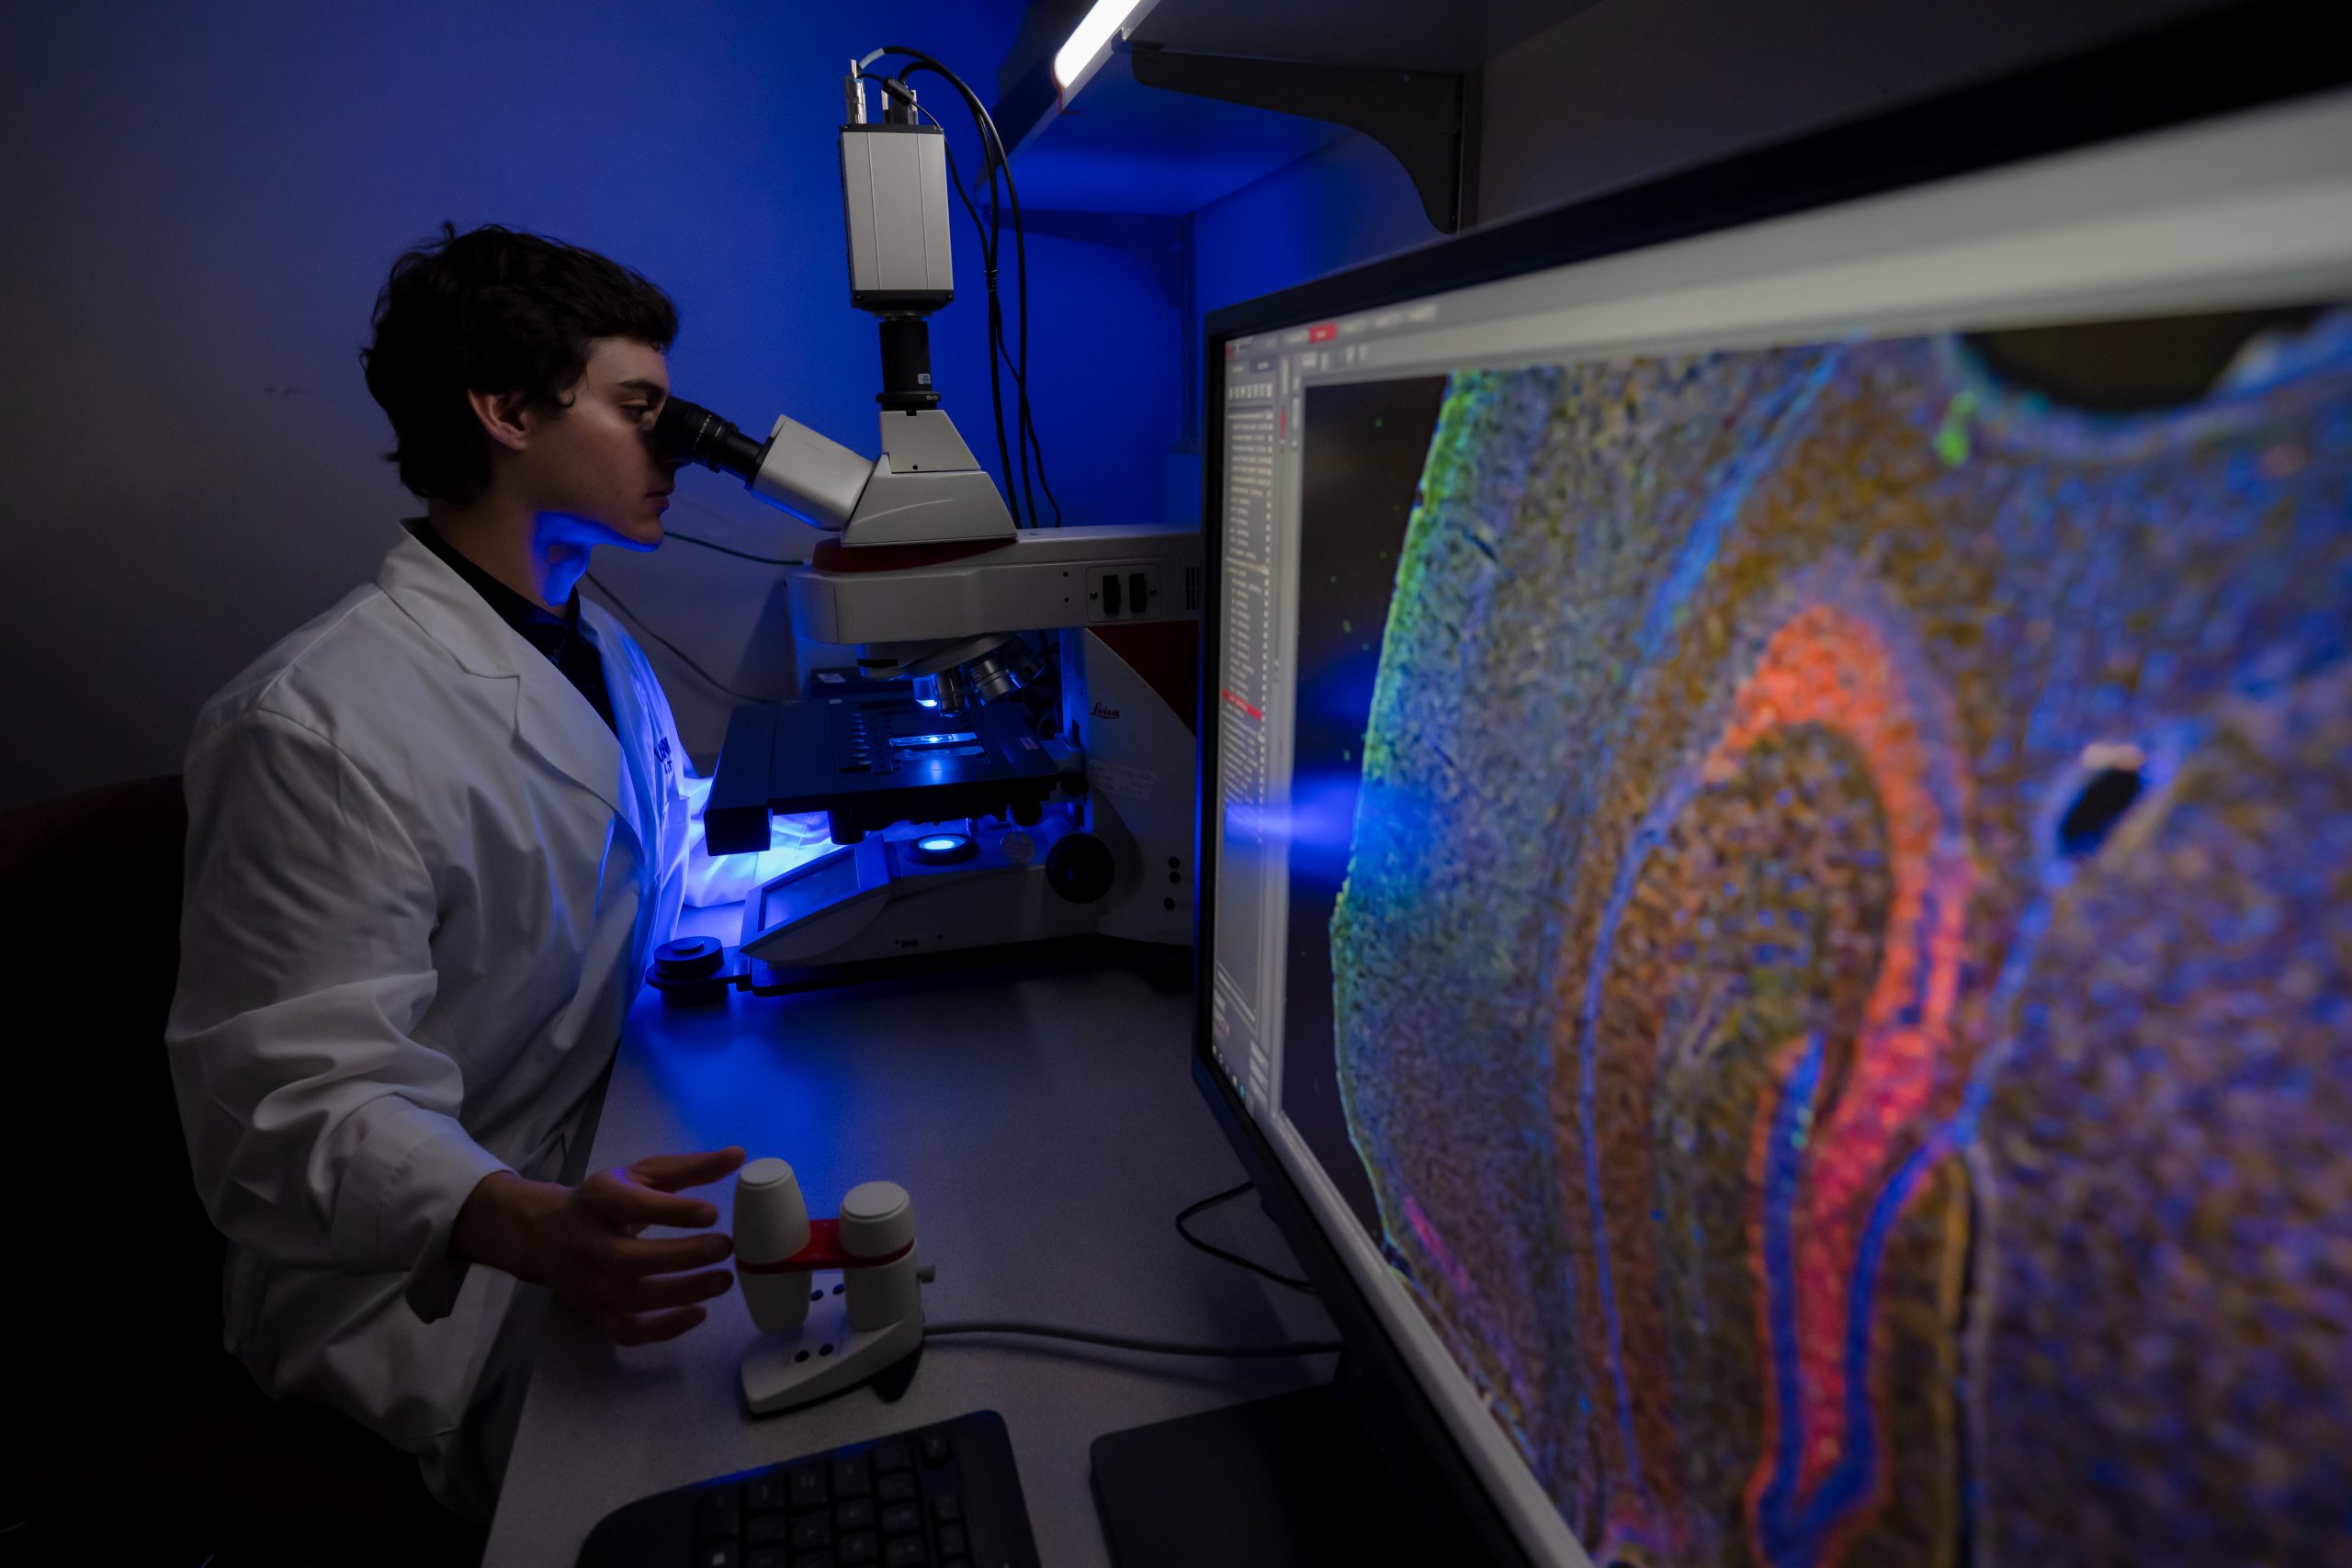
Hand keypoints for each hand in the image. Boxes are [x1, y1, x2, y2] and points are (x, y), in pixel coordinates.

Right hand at [456, 1146, 747, 1345]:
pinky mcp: (594, 1312)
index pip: (631, 1205)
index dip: (672, 1211)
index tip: (712, 1213)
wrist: (544, 1237)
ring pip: (631, 1298)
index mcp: (598, 1200)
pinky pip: (626, 1331)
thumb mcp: (640, 1175)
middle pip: (629, 1259)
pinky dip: (664, 1329)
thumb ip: (689, 1167)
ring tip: (724, 1280)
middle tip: (725, 1247)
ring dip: (683, 1292)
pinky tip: (699, 1313)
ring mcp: (589, 1283)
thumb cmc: (605, 1202)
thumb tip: (739, 1155)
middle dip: (681, 1257)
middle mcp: (588, 1243)